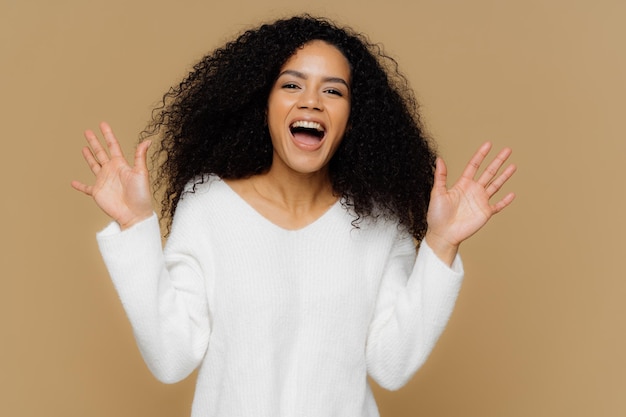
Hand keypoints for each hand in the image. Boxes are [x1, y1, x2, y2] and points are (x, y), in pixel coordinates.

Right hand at [71, 122, 152, 229]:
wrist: (135, 214)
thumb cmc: (141, 195)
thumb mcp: (141, 173)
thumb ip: (140, 156)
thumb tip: (147, 140)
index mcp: (121, 165)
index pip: (113, 146)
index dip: (108, 135)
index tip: (102, 124)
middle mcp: (111, 171)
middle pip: (100, 153)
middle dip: (94, 142)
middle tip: (87, 131)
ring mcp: (103, 181)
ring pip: (94, 165)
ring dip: (88, 157)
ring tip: (84, 147)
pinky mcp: (97, 192)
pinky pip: (86, 188)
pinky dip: (79, 185)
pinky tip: (73, 182)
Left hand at [425, 142, 516, 263]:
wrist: (443, 234)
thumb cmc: (437, 215)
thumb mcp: (437, 193)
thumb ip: (441, 176)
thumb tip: (439, 159)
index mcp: (462, 184)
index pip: (474, 166)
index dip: (481, 155)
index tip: (488, 144)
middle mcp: (473, 190)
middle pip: (489, 172)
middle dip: (498, 161)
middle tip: (508, 150)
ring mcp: (480, 201)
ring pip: (496, 185)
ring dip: (504, 176)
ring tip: (513, 166)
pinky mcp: (485, 213)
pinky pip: (498, 205)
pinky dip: (505, 200)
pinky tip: (512, 194)